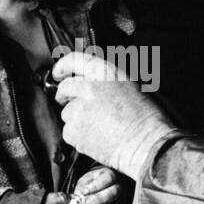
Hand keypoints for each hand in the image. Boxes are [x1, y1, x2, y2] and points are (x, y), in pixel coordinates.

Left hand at [52, 51, 174, 180]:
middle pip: (65, 87)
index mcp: (105, 73)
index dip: (62, 66)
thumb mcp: (130, 85)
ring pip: (67, 112)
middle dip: (67, 96)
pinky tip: (96, 138)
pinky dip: (78, 136)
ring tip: (99, 127)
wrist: (147, 144)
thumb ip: (106, 80)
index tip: (57, 73)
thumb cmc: (145, 118)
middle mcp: (89, 87)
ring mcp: (79, 109)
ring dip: (77, 119)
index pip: (74, 60)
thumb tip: (89, 82)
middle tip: (78, 107)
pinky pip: (68, 132)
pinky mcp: (74, 129)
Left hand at [72, 166, 126, 203]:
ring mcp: (123, 201)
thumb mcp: (85, 181)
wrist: (97, 193)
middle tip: (84, 203)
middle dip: (96, 199)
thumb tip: (79, 197)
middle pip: (114, 193)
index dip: (96, 186)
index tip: (83, 192)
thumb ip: (82, 187)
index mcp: (112, 174)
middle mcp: (121, 187)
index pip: (109, 177)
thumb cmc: (90, 185)